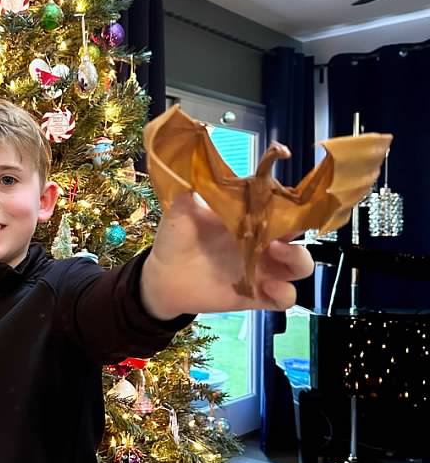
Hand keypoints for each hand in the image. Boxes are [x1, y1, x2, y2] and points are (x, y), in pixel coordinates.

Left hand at [141, 192, 314, 318]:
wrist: (162, 277)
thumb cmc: (175, 239)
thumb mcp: (181, 210)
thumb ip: (191, 190)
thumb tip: (194, 164)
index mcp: (249, 218)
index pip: (282, 207)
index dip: (290, 203)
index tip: (282, 198)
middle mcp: (261, 243)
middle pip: (299, 235)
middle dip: (298, 231)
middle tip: (276, 233)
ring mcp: (262, 270)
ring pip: (300, 266)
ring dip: (297, 260)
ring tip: (273, 255)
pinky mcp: (257, 296)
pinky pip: (286, 298)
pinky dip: (285, 293)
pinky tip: (266, 287)